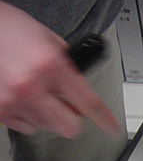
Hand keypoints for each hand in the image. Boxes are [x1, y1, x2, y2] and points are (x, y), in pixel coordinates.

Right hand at [0, 1, 119, 137]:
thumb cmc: (14, 31)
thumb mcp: (51, 42)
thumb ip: (70, 69)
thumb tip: (84, 93)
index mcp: (52, 66)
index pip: (88, 103)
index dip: (105, 119)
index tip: (112, 129)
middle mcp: (32, 86)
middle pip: (70, 127)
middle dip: (72, 119)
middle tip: (67, 107)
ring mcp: (13, 100)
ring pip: (48, 127)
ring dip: (48, 116)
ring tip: (37, 94)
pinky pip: (26, 127)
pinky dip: (29, 117)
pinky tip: (23, 99)